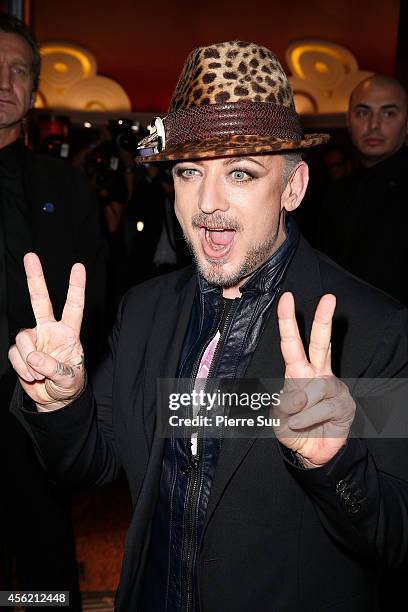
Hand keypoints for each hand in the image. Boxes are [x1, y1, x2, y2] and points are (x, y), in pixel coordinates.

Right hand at [8, 253, 85, 410]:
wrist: (54, 400)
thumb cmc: (69, 385)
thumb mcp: (70, 379)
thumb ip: (55, 369)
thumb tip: (35, 358)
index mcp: (69, 332)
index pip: (74, 306)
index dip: (76, 287)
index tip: (78, 267)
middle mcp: (50, 330)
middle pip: (41, 301)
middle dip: (35, 279)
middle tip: (31, 256)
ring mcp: (34, 339)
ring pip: (23, 338)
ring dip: (28, 359)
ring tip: (38, 375)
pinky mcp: (21, 352)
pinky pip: (15, 355)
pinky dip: (21, 368)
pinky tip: (31, 377)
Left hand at [273, 292, 355, 466]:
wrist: (310, 453)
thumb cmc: (292, 428)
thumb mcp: (277, 416)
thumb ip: (283, 404)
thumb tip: (299, 395)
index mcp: (298, 372)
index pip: (292, 343)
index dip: (288, 321)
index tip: (287, 298)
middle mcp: (317, 374)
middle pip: (321, 343)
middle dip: (323, 320)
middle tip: (328, 298)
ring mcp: (333, 387)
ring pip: (316, 387)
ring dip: (300, 409)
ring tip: (297, 421)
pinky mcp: (344, 404)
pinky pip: (323, 407)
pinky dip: (308, 419)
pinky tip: (305, 425)